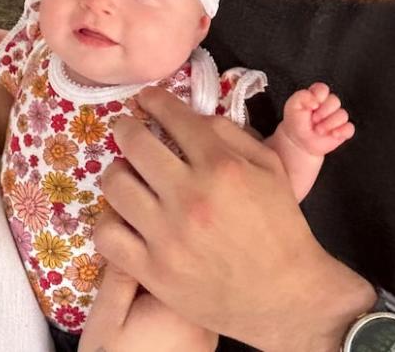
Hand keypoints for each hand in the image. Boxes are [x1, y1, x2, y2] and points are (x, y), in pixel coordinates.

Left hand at [94, 87, 373, 351]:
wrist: (286, 296)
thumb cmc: (281, 228)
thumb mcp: (271, 168)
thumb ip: (230, 134)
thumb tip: (191, 116)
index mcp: (220, 167)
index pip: (172, 117)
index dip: (153, 100)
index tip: (145, 99)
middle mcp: (189, 196)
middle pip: (134, 143)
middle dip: (126, 128)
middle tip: (126, 129)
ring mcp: (167, 236)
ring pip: (114, 185)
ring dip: (117, 172)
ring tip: (126, 174)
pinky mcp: (152, 271)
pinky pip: (108, 234)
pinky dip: (109, 219)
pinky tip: (121, 215)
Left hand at [275, 83, 354, 156]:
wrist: (298, 142)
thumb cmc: (296, 122)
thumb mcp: (292, 105)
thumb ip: (303, 96)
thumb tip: (316, 101)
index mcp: (317, 95)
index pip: (323, 89)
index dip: (318, 97)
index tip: (311, 107)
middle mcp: (329, 104)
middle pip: (335, 101)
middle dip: (323, 112)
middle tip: (313, 120)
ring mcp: (337, 117)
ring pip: (343, 115)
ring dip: (329, 124)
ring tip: (318, 130)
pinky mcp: (342, 130)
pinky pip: (350, 128)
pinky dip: (342, 131)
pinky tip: (333, 134)